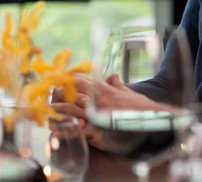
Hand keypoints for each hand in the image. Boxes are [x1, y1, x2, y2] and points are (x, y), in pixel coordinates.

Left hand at [51, 74, 169, 150]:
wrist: (154, 119)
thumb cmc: (141, 107)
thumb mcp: (129, 92)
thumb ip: (117, 84)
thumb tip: (113, 75)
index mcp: (103, 88)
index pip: (80, 79)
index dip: (67, 80)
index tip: (57, 80)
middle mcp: (98, 97)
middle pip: (72, 91)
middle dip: (59, 92)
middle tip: (48, 95)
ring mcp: (98, 111)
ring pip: (72, 106)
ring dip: (59, 107)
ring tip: (48, 109)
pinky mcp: (99, 126)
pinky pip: (79, 124)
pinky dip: (68, 124)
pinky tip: (59, 125)